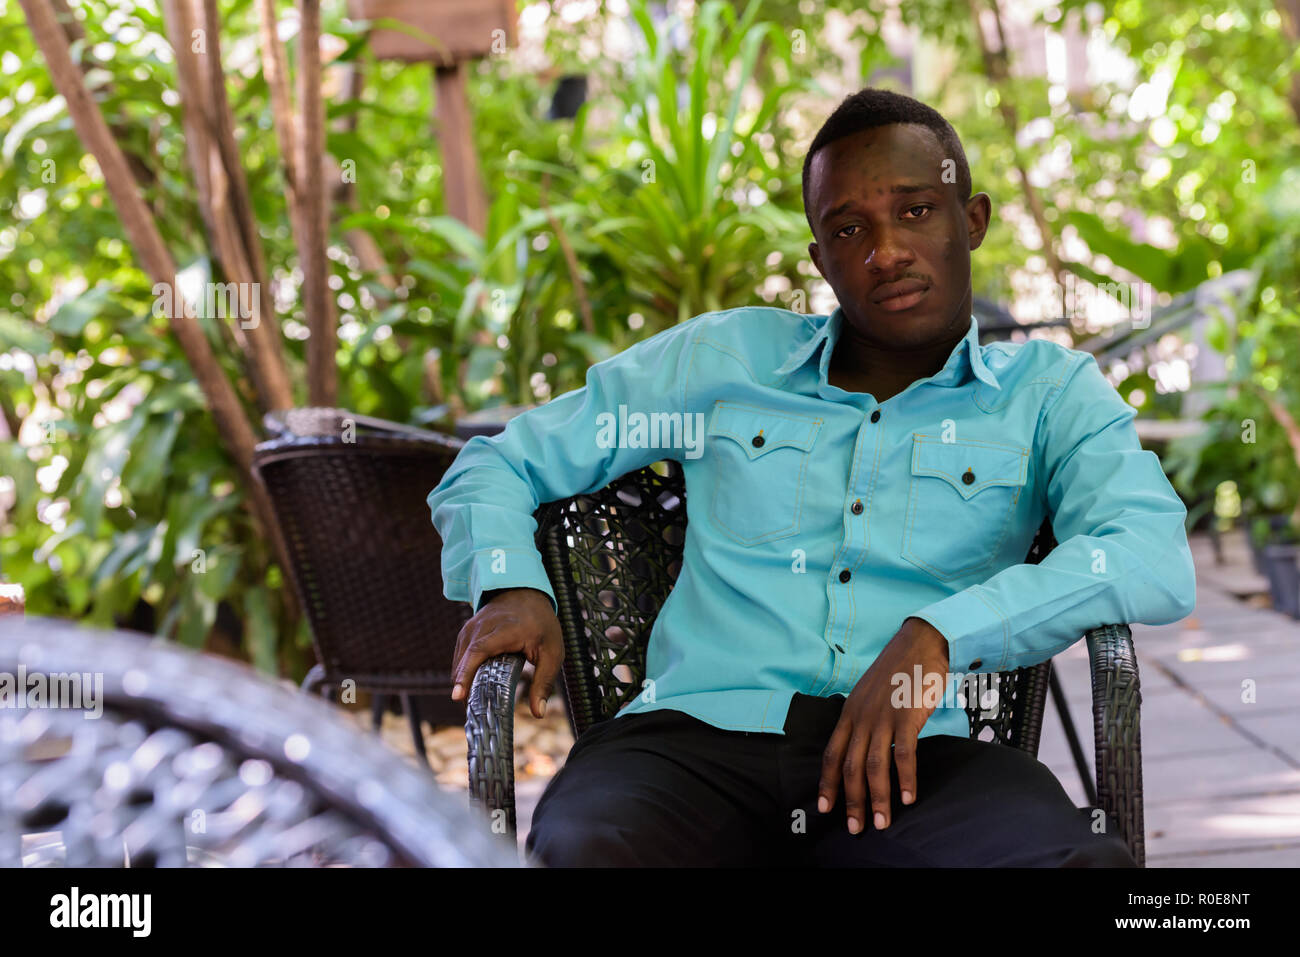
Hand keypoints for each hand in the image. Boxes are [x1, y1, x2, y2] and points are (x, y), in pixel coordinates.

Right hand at [450, 588, 562, 719]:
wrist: (525, 593)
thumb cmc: (540, 624)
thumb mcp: (552, 652)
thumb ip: (544, 682)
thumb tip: (538, 712)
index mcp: (504, 630)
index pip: (478, 652)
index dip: (466, 674)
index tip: (458, 696)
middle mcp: (481, 627)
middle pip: (465, 662)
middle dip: (465, 688)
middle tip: (474, 713)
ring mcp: (470, 628)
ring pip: (459, 662)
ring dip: (463, 682)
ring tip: (474, 704)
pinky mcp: (466, 633)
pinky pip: (460, 657)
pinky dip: (464, 673)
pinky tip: (473, 687)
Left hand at [817, 617, 949, 833]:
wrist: (920, 642)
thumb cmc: (898, 670)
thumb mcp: (869, 694)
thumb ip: (863, 719)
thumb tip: (860, 746)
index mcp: (850, 713)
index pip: (831, 754)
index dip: (826, 784)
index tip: (824, 808)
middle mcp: (861, 717)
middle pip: (849, 766)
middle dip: (851, 801)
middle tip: (855, 827)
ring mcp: (883, 716)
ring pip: (874, 765)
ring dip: (877, 798)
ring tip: (880, 823)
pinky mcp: (907, 716)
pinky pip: (904, 754)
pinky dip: (905, 779)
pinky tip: (907, 798)